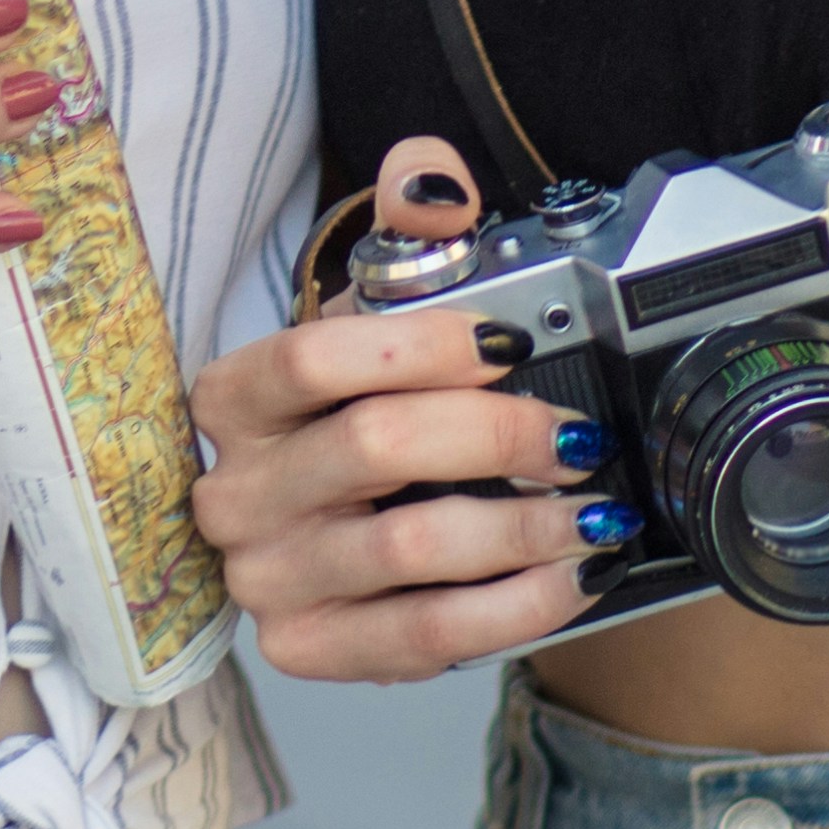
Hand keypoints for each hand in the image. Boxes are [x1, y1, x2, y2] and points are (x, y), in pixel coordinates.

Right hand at [188, 138, 595, 681]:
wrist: (339, 521)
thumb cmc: (358, 409)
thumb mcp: (375, 313)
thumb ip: (410, 229)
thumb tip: (431, 179)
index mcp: (233, 398)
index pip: (311, 358)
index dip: (420, 346)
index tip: (509, 341)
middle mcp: (235, 493)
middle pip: (372, 448)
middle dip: (498, 436)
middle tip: (576, 436)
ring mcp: (268, 579)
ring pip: (408, 551)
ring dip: (524, 528)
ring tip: (594, 509)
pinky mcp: (312, 649)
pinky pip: (428, 635)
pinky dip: (517, 607)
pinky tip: (573, 577)